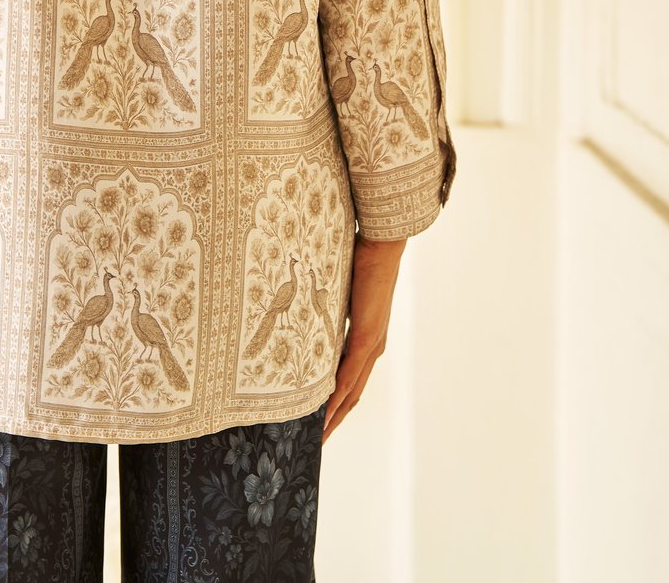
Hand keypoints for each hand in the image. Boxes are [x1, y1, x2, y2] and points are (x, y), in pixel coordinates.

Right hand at [323, 233, 405, 442]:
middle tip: (316, 443)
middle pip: (352, 395)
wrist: (381, 245)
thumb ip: (328, 309)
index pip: (350, 381)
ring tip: (318, 437)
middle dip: (335, 421)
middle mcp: (373, 348)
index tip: (321, 421)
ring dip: (335, 416)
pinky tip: (325, 410)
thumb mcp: (339, 293)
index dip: (337, 404)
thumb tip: (306, 312)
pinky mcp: (368, 337)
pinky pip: (349, 372)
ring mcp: (372, 345)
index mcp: (367, 339)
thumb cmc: (360, 260)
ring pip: (352, 391)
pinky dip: (337, 394)